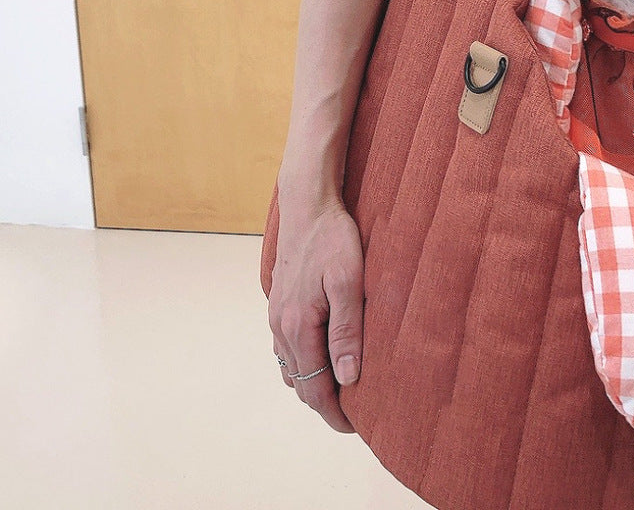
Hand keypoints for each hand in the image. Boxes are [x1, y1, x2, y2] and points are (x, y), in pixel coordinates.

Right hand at [268, 199, 363, 432]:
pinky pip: (286, 349)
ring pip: (291, 368)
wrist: (307, 206)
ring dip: (313, 384)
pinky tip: (322, 357)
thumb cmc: (333, 239)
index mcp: (298, 326)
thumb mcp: (350, 282)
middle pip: (300, 383)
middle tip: (355, 413)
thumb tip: (349, 379)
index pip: (315, 388)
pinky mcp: (278, 305)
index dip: (335, 413)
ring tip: (342, 389)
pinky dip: (303, 363)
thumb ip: (347, 331)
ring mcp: (276, 316)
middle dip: (325, 403)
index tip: (357, 426)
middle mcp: (281, 327)